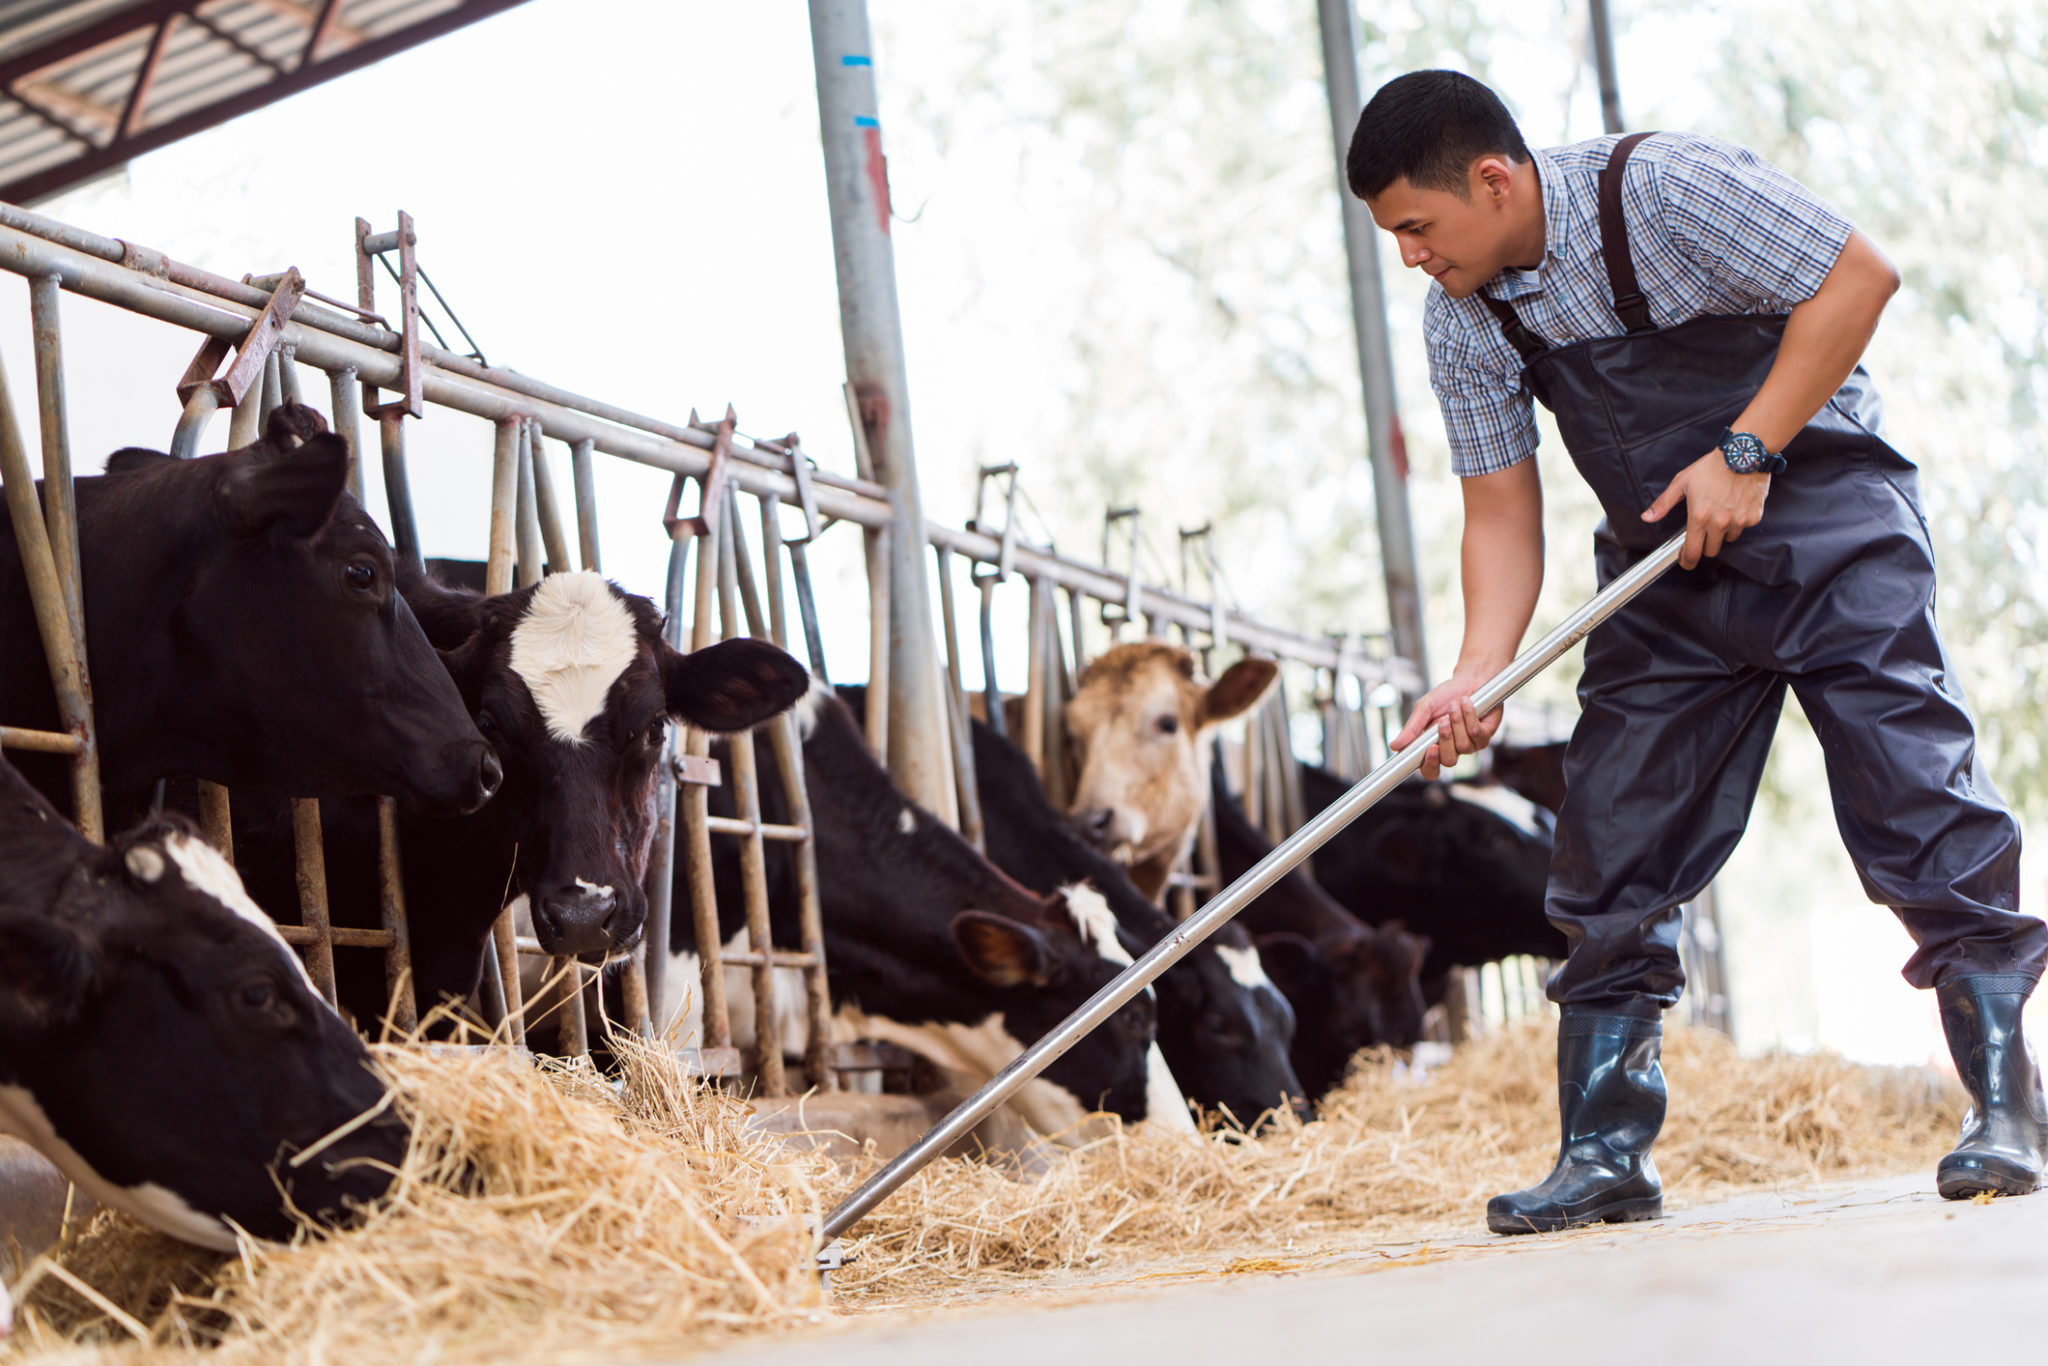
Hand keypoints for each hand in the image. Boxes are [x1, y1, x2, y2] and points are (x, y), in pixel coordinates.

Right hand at [1390, 672, 1503, 780]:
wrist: (1469, 679)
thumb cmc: (1445, 695)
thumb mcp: (1424, 709)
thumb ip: (1411, 729)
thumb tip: (1393, 746)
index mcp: (1433, 746)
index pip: (1430, 770)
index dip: (1430, 765)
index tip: (1430, 748)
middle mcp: (1452, 749)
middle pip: (1449, 761)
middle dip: (1446, 739)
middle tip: (1443, 720)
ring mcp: (1470, 745)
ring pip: (1464, 746)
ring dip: (1458, 722)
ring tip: (1455, 705)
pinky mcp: (1485, 737)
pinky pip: (1477, 734)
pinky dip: (1470, 716)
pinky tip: (1467, 703)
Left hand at [1642, 450, 1771, 568]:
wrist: (1744, 454)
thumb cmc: (1712, 467)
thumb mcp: (1682, 482)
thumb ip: (1664, 503)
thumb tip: (1647, 517)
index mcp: (1699, 516)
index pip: (1692, 552)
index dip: (1687, 560)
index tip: (1686, 561)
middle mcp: (1720, 522)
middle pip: (1711, 550)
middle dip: (1705, 544)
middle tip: (1704, 530)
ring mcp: (1738, 521)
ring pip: (1728, 539)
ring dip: (1723, 532)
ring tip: (1721, 511)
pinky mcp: (1754, 517)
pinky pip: (1743, 528)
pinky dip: (1738, 521)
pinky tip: (1735, 506)